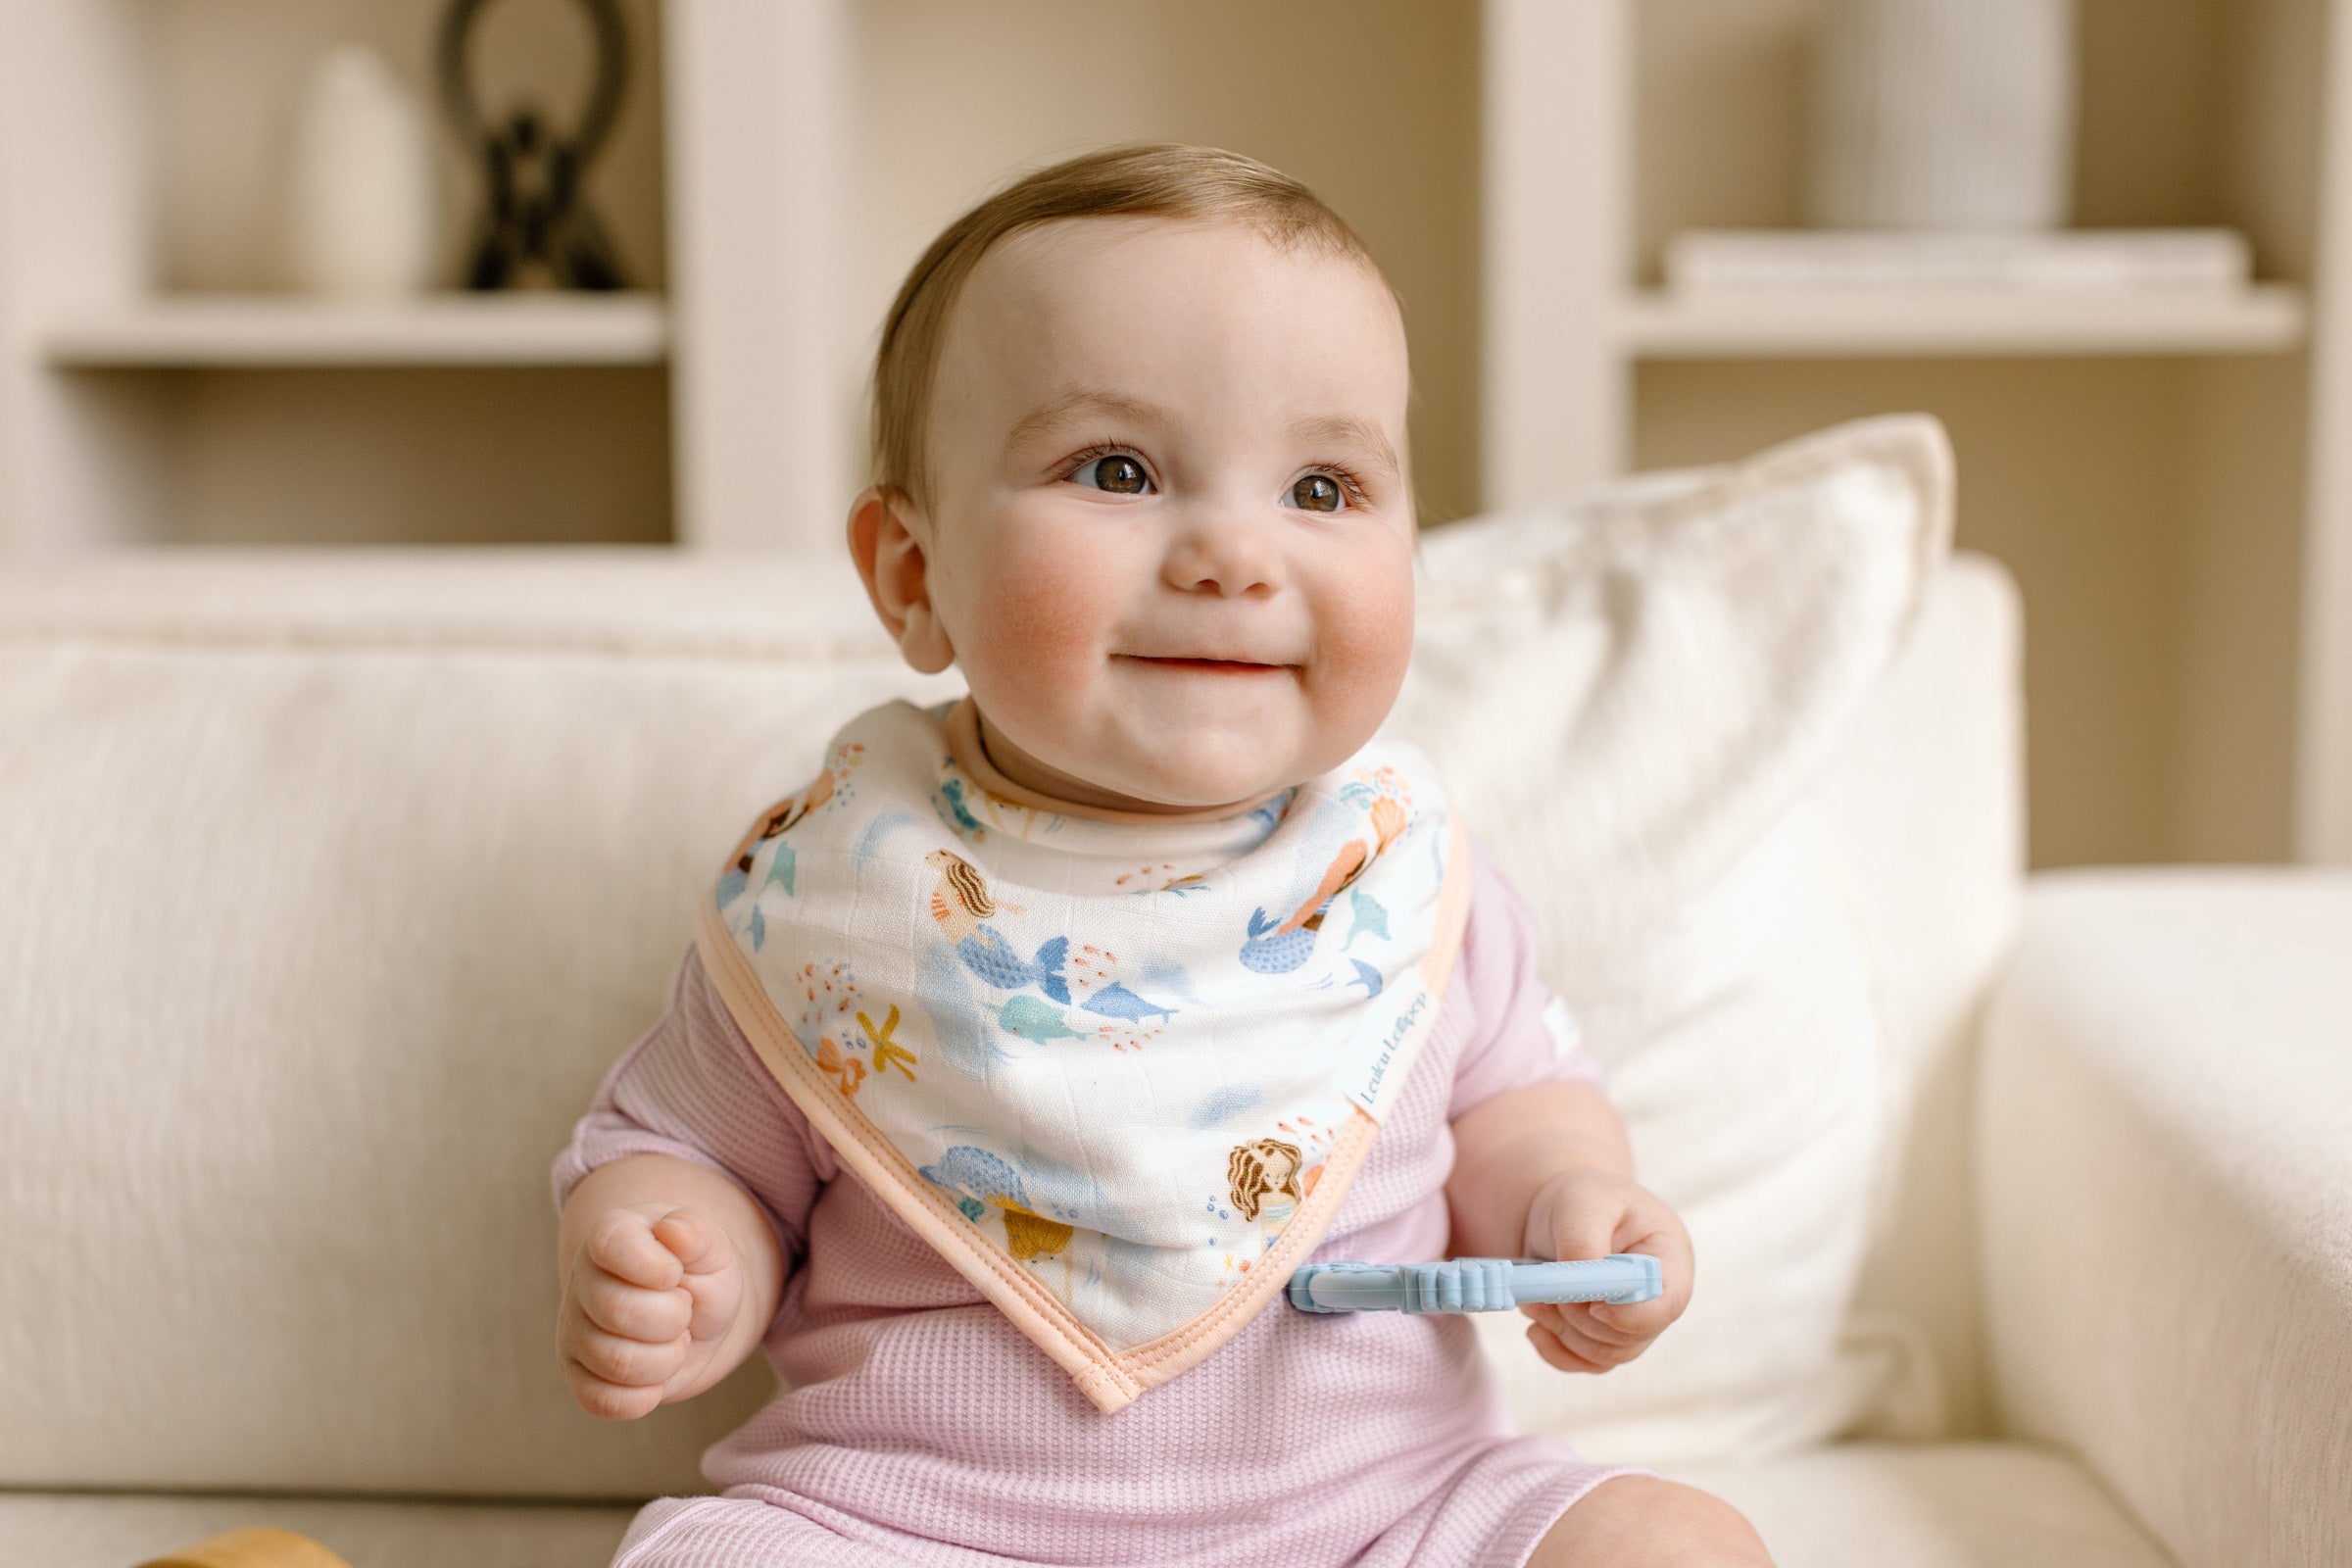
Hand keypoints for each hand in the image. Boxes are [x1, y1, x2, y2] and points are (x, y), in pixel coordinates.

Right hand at [556, 1204, 744, 1419]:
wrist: (694, 1318)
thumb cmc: (700, 1275)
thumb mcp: (713, 1249)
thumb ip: (699, 1235)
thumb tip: (673, 1231)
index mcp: (610, 1235)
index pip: (611, 1245)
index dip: (655, 1267)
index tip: (676, 1274)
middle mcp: (582, 1281)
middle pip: (618, 1311)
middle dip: (673, 1318)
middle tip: (683, 1309)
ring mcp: (573, 1331)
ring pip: (616, 1362)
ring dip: (667, 1358)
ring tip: (673, 1339)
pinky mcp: (577, 1377)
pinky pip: (604, 1402)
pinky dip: (646, 1395)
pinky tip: (658, 1373)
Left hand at [1518, 1168, 1691, 1373]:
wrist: (1562, 1213)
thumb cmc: (1582, 1200)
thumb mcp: (1581, 1203)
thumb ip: (1583, 1243)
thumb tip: (1580, 1291)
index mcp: (1668, 1258)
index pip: (1666, 1305)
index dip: (1629, 1315)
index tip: (1592, 1305)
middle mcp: (1658, 1298)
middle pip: (1629, 1338)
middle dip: (1580, 1319)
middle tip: (1544, 1290)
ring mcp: (1633, 1323)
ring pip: (1603, 1354)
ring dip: (1562, 1332)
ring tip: (1534, 1299)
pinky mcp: (1604, 1337)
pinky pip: (1584, 1363)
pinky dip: (1555, 1351)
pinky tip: (1536, 1327)